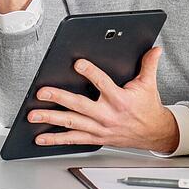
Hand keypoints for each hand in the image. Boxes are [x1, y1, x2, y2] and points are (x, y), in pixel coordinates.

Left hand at [26, 47, 178, 152]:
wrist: (154, 133)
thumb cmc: (148, 108)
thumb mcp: (149, 84)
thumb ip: (149, 65)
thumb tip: (155, 48)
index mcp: (120, 100)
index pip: (103, 83)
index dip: (90, 72)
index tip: (77, 63)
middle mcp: (107, 115)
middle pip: (79, 106)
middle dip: (59, 99)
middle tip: (42, 93)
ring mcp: (100, 128)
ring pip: (72, 123)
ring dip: (51, 119)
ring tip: (32, 116)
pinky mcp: (95, 137)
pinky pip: (73, 139)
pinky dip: (56, 139)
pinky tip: (40, 138)